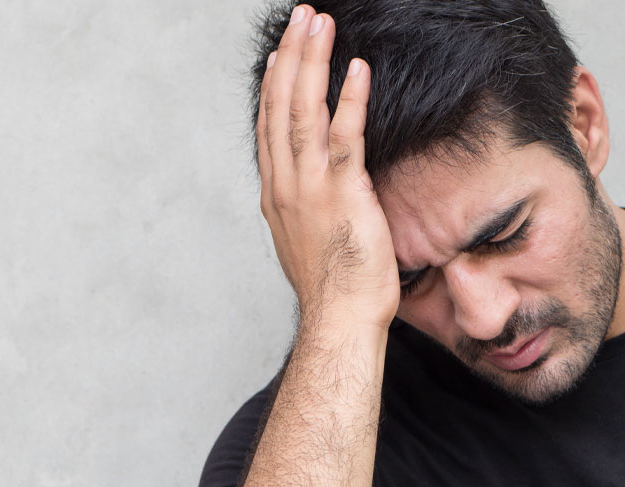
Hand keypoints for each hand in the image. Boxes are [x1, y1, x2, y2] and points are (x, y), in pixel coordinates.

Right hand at [257, 5, 399, 329]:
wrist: (340, 318)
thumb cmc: (331, 284)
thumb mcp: (302, 238)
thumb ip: (300, 204)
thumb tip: (306, 188)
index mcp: (276, 193)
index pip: (269, 127)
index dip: (273, 85)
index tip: (280, 55)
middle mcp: (286, 184)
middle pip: (281, 107)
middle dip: (290, 57)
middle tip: (299, 19)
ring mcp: (310, 187)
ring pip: (304, 112)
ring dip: (311, 63)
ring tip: (317, 24)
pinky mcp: (343, 194)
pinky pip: (343, 137)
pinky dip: (349, 100)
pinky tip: (356, 69)